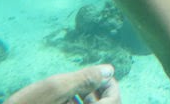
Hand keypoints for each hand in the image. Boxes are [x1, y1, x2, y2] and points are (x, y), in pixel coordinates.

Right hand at [4, 64, 120, 103]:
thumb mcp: (55, 88)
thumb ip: (84, 79)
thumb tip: (109, 70)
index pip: (114, 101)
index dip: (110, 86)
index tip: (99, 76)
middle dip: (96, 94)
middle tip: (81, 84)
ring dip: (84, 102)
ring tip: (68, 94)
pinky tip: (59, 103)